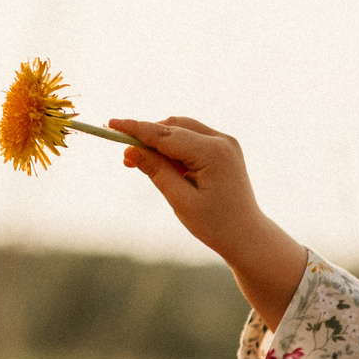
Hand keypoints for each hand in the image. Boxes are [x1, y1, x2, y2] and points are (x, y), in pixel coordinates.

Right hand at [110, 117, 308, 325]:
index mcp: (213, 153)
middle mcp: (222, 141)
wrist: (247, 235)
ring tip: (142, 164)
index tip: (111, 123)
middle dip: (147, 137)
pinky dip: (174, 147)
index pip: (165, 135)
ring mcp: (226, 142)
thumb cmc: (215, 224)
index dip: (136, 129)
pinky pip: (192, 138)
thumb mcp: (180, 200)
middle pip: (173, 127)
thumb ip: (156, 171)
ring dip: (159, 141)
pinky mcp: (224, 148)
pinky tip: (164, 166)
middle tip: (126, 158)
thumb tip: (130, 150)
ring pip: (182, 129)